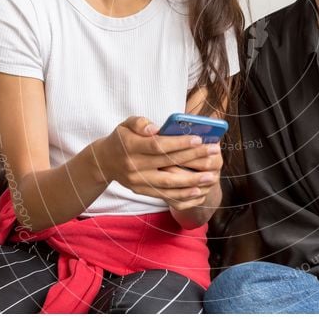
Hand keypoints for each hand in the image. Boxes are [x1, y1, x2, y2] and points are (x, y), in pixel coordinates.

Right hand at [99, 116, 218, 205]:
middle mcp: (134, 166)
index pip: (158, 145)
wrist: (105, 162)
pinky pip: (164, 196)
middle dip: (193, 158)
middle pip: (168, 163)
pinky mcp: (142, 191)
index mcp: (130, 146)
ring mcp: (138, 181)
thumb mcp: (126, 124)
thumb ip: (140, 123)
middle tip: (213, 152)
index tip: (198, 138)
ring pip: (168, 183)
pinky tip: (198, 192)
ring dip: (192, 181)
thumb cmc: (122, 139)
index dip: (179, 143)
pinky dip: (182, 195)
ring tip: (211, 176)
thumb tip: (156, 128)